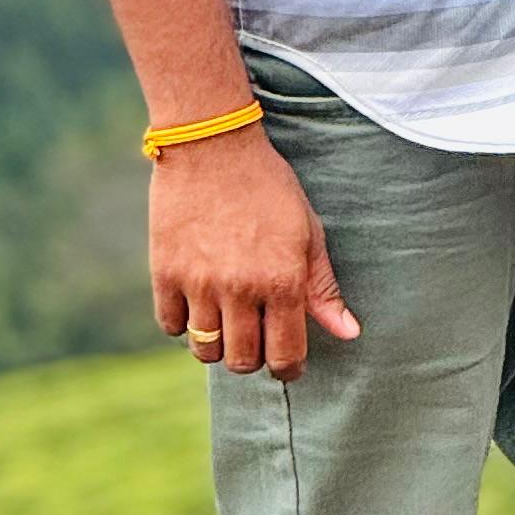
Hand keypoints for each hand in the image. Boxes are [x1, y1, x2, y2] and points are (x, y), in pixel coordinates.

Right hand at [148, 127, 359, 374]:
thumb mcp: (307, 232)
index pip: (285, 356)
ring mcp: (199, 283)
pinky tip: (197, 302)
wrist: (212, 145)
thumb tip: (349, 333)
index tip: (287, 361)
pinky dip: (183, 324)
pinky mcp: (164, 273)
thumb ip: (323, 288)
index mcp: (282, 281)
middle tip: (256, 338)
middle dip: (253, 359)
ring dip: (218, 343)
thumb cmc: (268, 186)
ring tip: (226, 319)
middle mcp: (240, 288)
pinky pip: (171, 327)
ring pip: (205, 350)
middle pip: (242, 361)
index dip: (289, 368)